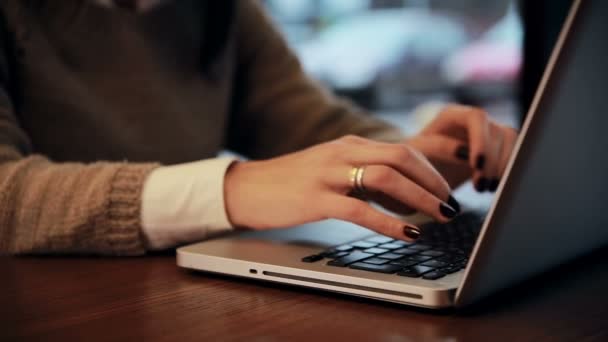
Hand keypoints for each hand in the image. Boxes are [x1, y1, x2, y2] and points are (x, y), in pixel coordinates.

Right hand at [224, 135, 460, 240]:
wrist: (249, 187)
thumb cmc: (292, 183)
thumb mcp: (330, 168)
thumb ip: (362, 172)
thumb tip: (401, 191)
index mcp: (349, 146)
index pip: (401, 149)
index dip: (433, 166)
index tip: (452, 184)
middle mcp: (343, 153)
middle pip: (401, 157)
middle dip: (434, 181)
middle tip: (451, 204)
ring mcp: (329, 174)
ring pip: (386, 178)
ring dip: (420, 198)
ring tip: (439, 217)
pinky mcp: (316, 198)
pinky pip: (360, 209)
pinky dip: (389, 222)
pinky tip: (407, 234)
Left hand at [406, 104, 518, 191]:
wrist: (422, 168)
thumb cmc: (415, 160)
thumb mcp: (417, 154)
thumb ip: (435, 149)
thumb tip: (462, 154)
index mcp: (451, 115)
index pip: (476, 118)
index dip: (480, 140)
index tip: (477, 165)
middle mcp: (473, 119)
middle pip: (496, 131)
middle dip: (492, 160)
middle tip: (481, 186)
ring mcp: (488, 131)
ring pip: (509, 141)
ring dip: (502, 166)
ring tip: (484, 188)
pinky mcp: (498, 145)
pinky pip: (514, 152)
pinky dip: (508, 170)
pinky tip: (493, 186)